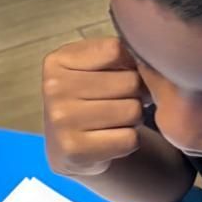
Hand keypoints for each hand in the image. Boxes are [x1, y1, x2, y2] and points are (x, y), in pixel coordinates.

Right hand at [42, 38, 147, 179]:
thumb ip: (114, 54)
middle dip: (136, 93)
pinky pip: (129, 139)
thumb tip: (148, 63)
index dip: (130, 63)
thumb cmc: (86, 99)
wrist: (66, 147)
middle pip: (129, 82)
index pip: (115, 50)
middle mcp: (54, 89)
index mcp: (57, 62)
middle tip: (122, 102)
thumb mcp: (90, 67)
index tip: (123, 74)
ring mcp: (62, 121)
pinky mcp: (75, 150)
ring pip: (132, 111)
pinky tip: (113, 138)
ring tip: (117, 120)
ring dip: (134, 117)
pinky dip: (130, 140)